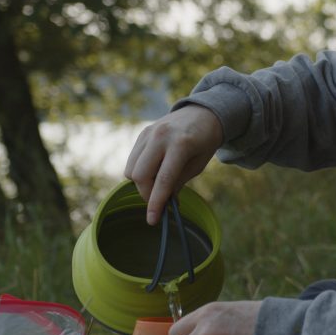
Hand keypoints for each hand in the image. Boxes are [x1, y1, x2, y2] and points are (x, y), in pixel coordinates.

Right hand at [125, 104, 223, 224]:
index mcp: (181, 144)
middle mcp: (161, 136)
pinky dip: (139, 172)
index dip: (156, 203)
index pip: (163, 180)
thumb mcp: (198, 164)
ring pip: (131, 169)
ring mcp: (148, 133)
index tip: (152, 221)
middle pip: (140, 175)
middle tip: (159, 201)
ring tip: (159, 184)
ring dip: (141, 184)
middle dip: (146, 194)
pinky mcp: (142, 133)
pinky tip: (154, 171)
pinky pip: (132, 160)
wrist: (202, 113)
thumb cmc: (204, 142)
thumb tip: (162, 202)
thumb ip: (178, 182)